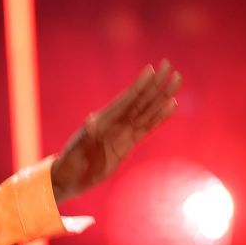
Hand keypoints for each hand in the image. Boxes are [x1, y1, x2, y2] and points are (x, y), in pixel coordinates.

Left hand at [50, 61, 181, 201]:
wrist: (69, 178)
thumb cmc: (69, 163)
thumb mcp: (76, 149)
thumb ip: (86, 136)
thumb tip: (90, 120)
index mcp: (103, 120)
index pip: (126, 99)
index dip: (138, 85)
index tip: (151, 69)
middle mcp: (115, 123)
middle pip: (141, 100)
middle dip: (155, 84)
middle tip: (170, 66)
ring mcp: (123, 132)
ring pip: (148, 111)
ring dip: (162, 96)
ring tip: (176, 81)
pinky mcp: (128, 143)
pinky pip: (148, 127)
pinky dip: (160, 116)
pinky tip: (171, 105)